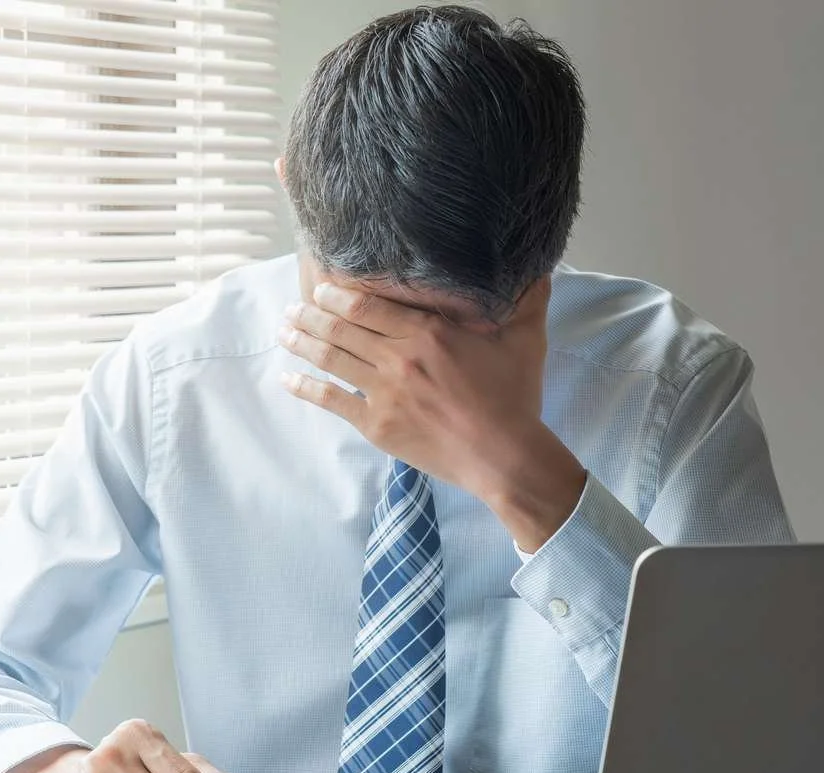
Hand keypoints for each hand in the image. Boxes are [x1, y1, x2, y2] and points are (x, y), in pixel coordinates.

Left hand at [279, 276, 585, 552]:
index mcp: (429, 331)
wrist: (503, 457)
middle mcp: (400, 357)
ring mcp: (385, 391)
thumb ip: (528, 298)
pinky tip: (288, 379)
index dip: (338, 293)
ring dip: (302, 342)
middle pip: (342, 327)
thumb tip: (539, 265)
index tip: (321, 286)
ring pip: (332, 358)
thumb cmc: (515, 398)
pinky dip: (306, 388)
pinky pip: (332, 400)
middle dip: (310, 314)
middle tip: (291, 308)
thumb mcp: (526, 340)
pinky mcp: (377, 424)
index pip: (369, 304)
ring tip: (283, 331)